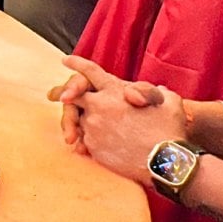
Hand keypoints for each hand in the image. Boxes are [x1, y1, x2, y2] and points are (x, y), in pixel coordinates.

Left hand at [53, 56, 167, 156]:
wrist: (166, 162)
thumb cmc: (170, 129)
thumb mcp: (168, 101)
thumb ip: (153, 92)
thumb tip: (150, 91)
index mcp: (115, 90)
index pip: (91, 72)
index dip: (77, 64)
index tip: (65, 60)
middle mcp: (99, 107)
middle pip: (73, 96)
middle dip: (63, 93)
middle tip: (52, 95)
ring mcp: (94, 127)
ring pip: (79, 120)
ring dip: (80, 121)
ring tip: (79, 127)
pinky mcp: (94, 147)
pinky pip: (84, 140)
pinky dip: (85, 140)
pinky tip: (87, 145)